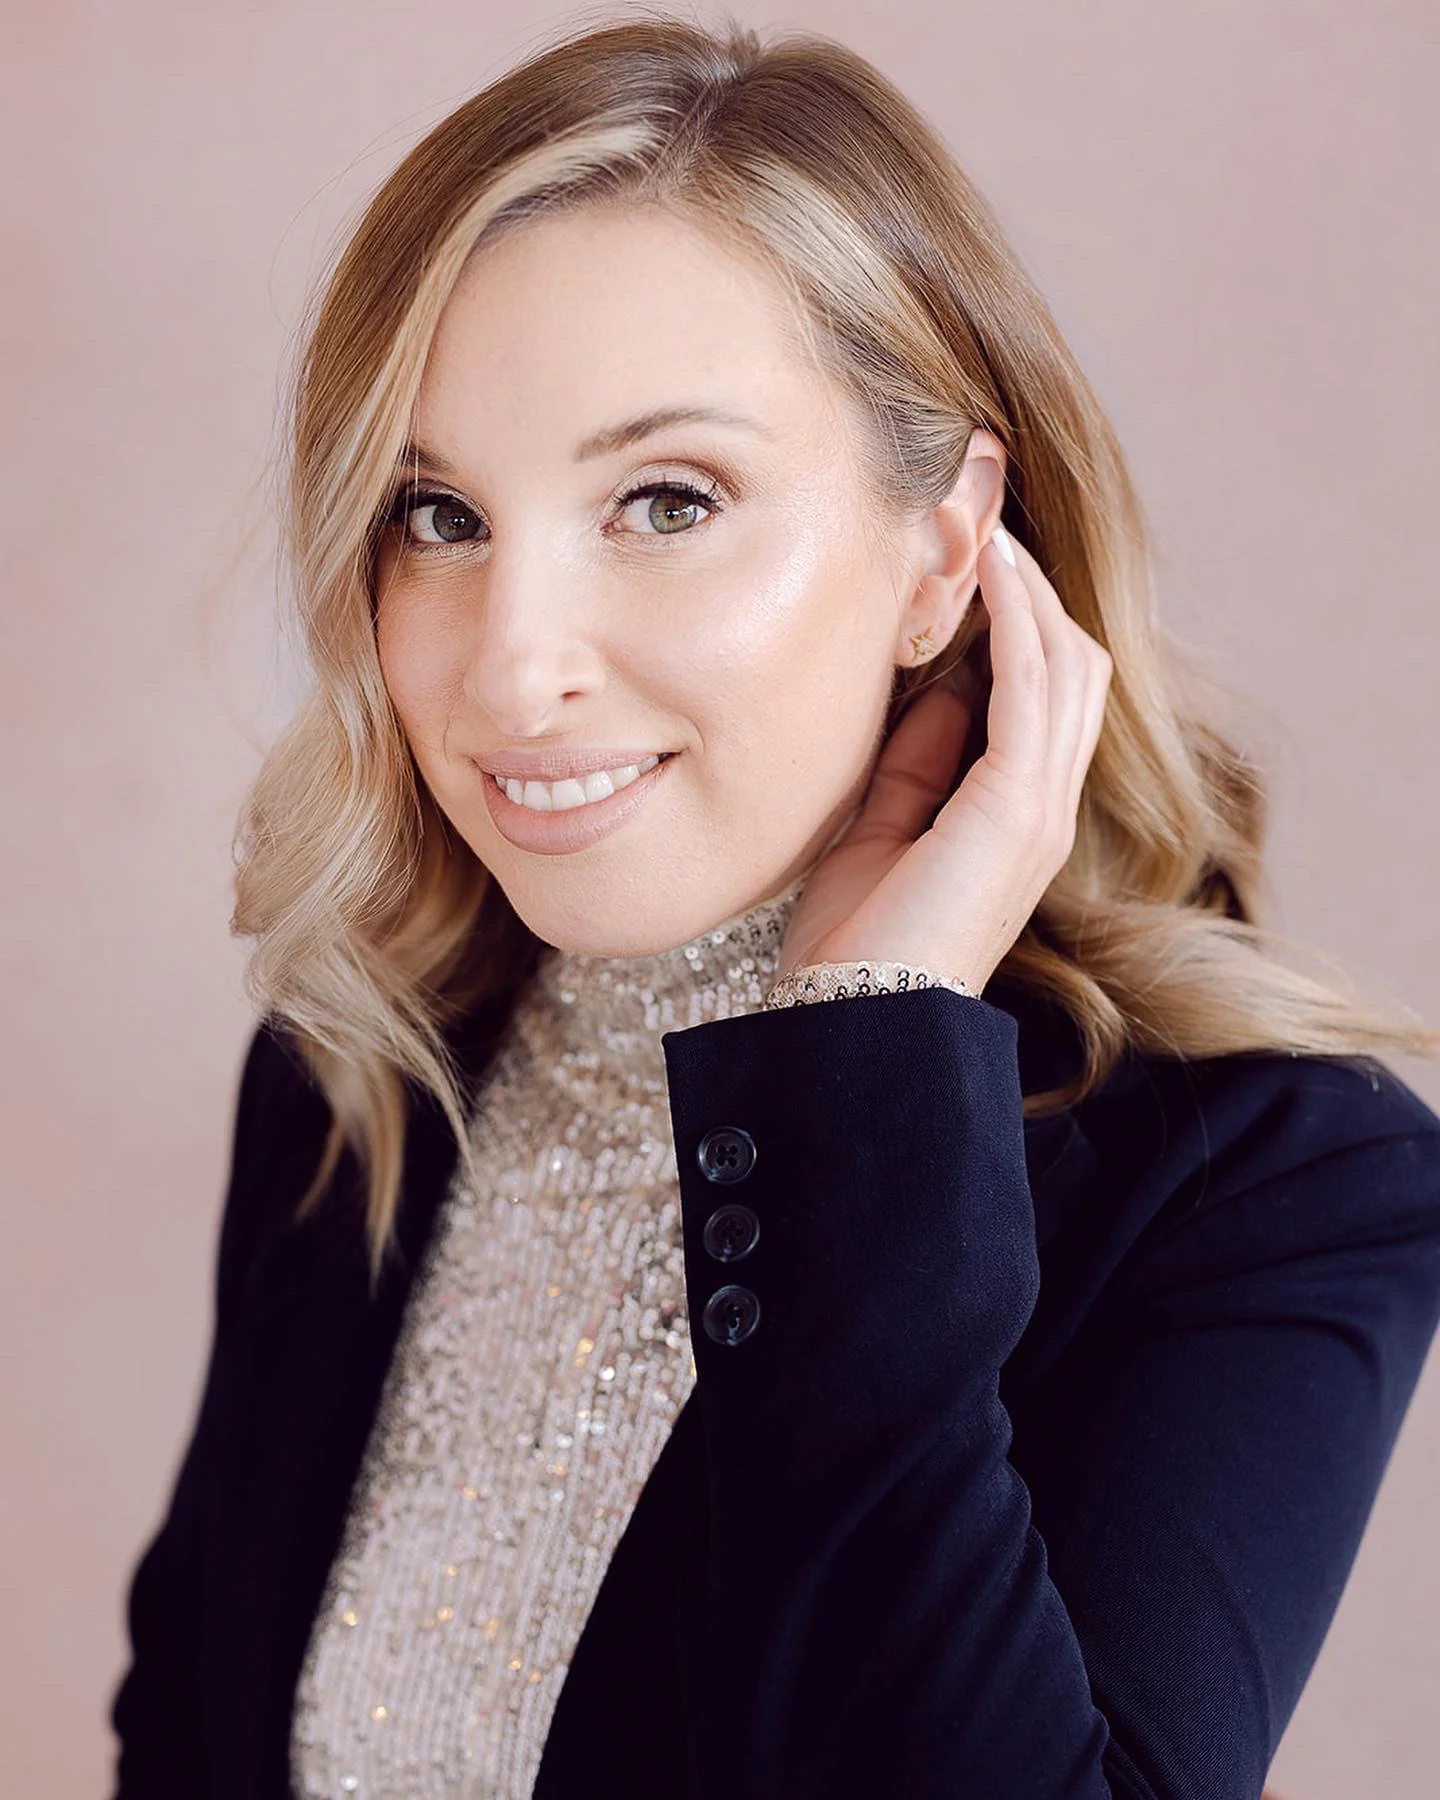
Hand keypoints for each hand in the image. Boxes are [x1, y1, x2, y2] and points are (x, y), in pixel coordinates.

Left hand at [773, 527, 1112, 995]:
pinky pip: (1034, 688)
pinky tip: (991, 569)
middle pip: (1070, 672)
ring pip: (1064, 668)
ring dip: (1028, 593)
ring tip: (988, 528)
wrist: (856, 1023)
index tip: (972, 568)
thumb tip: (934, 693)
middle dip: (1033, 597)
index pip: (1039, 701)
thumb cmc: (857, 943)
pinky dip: (1018, 620)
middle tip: (984, 529)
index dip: (1017, 628)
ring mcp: (1037, 809)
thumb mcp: (881, 830)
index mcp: (1011, 820)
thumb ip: (915, 765)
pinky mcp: (1015, 808)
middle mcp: (1040, 810)